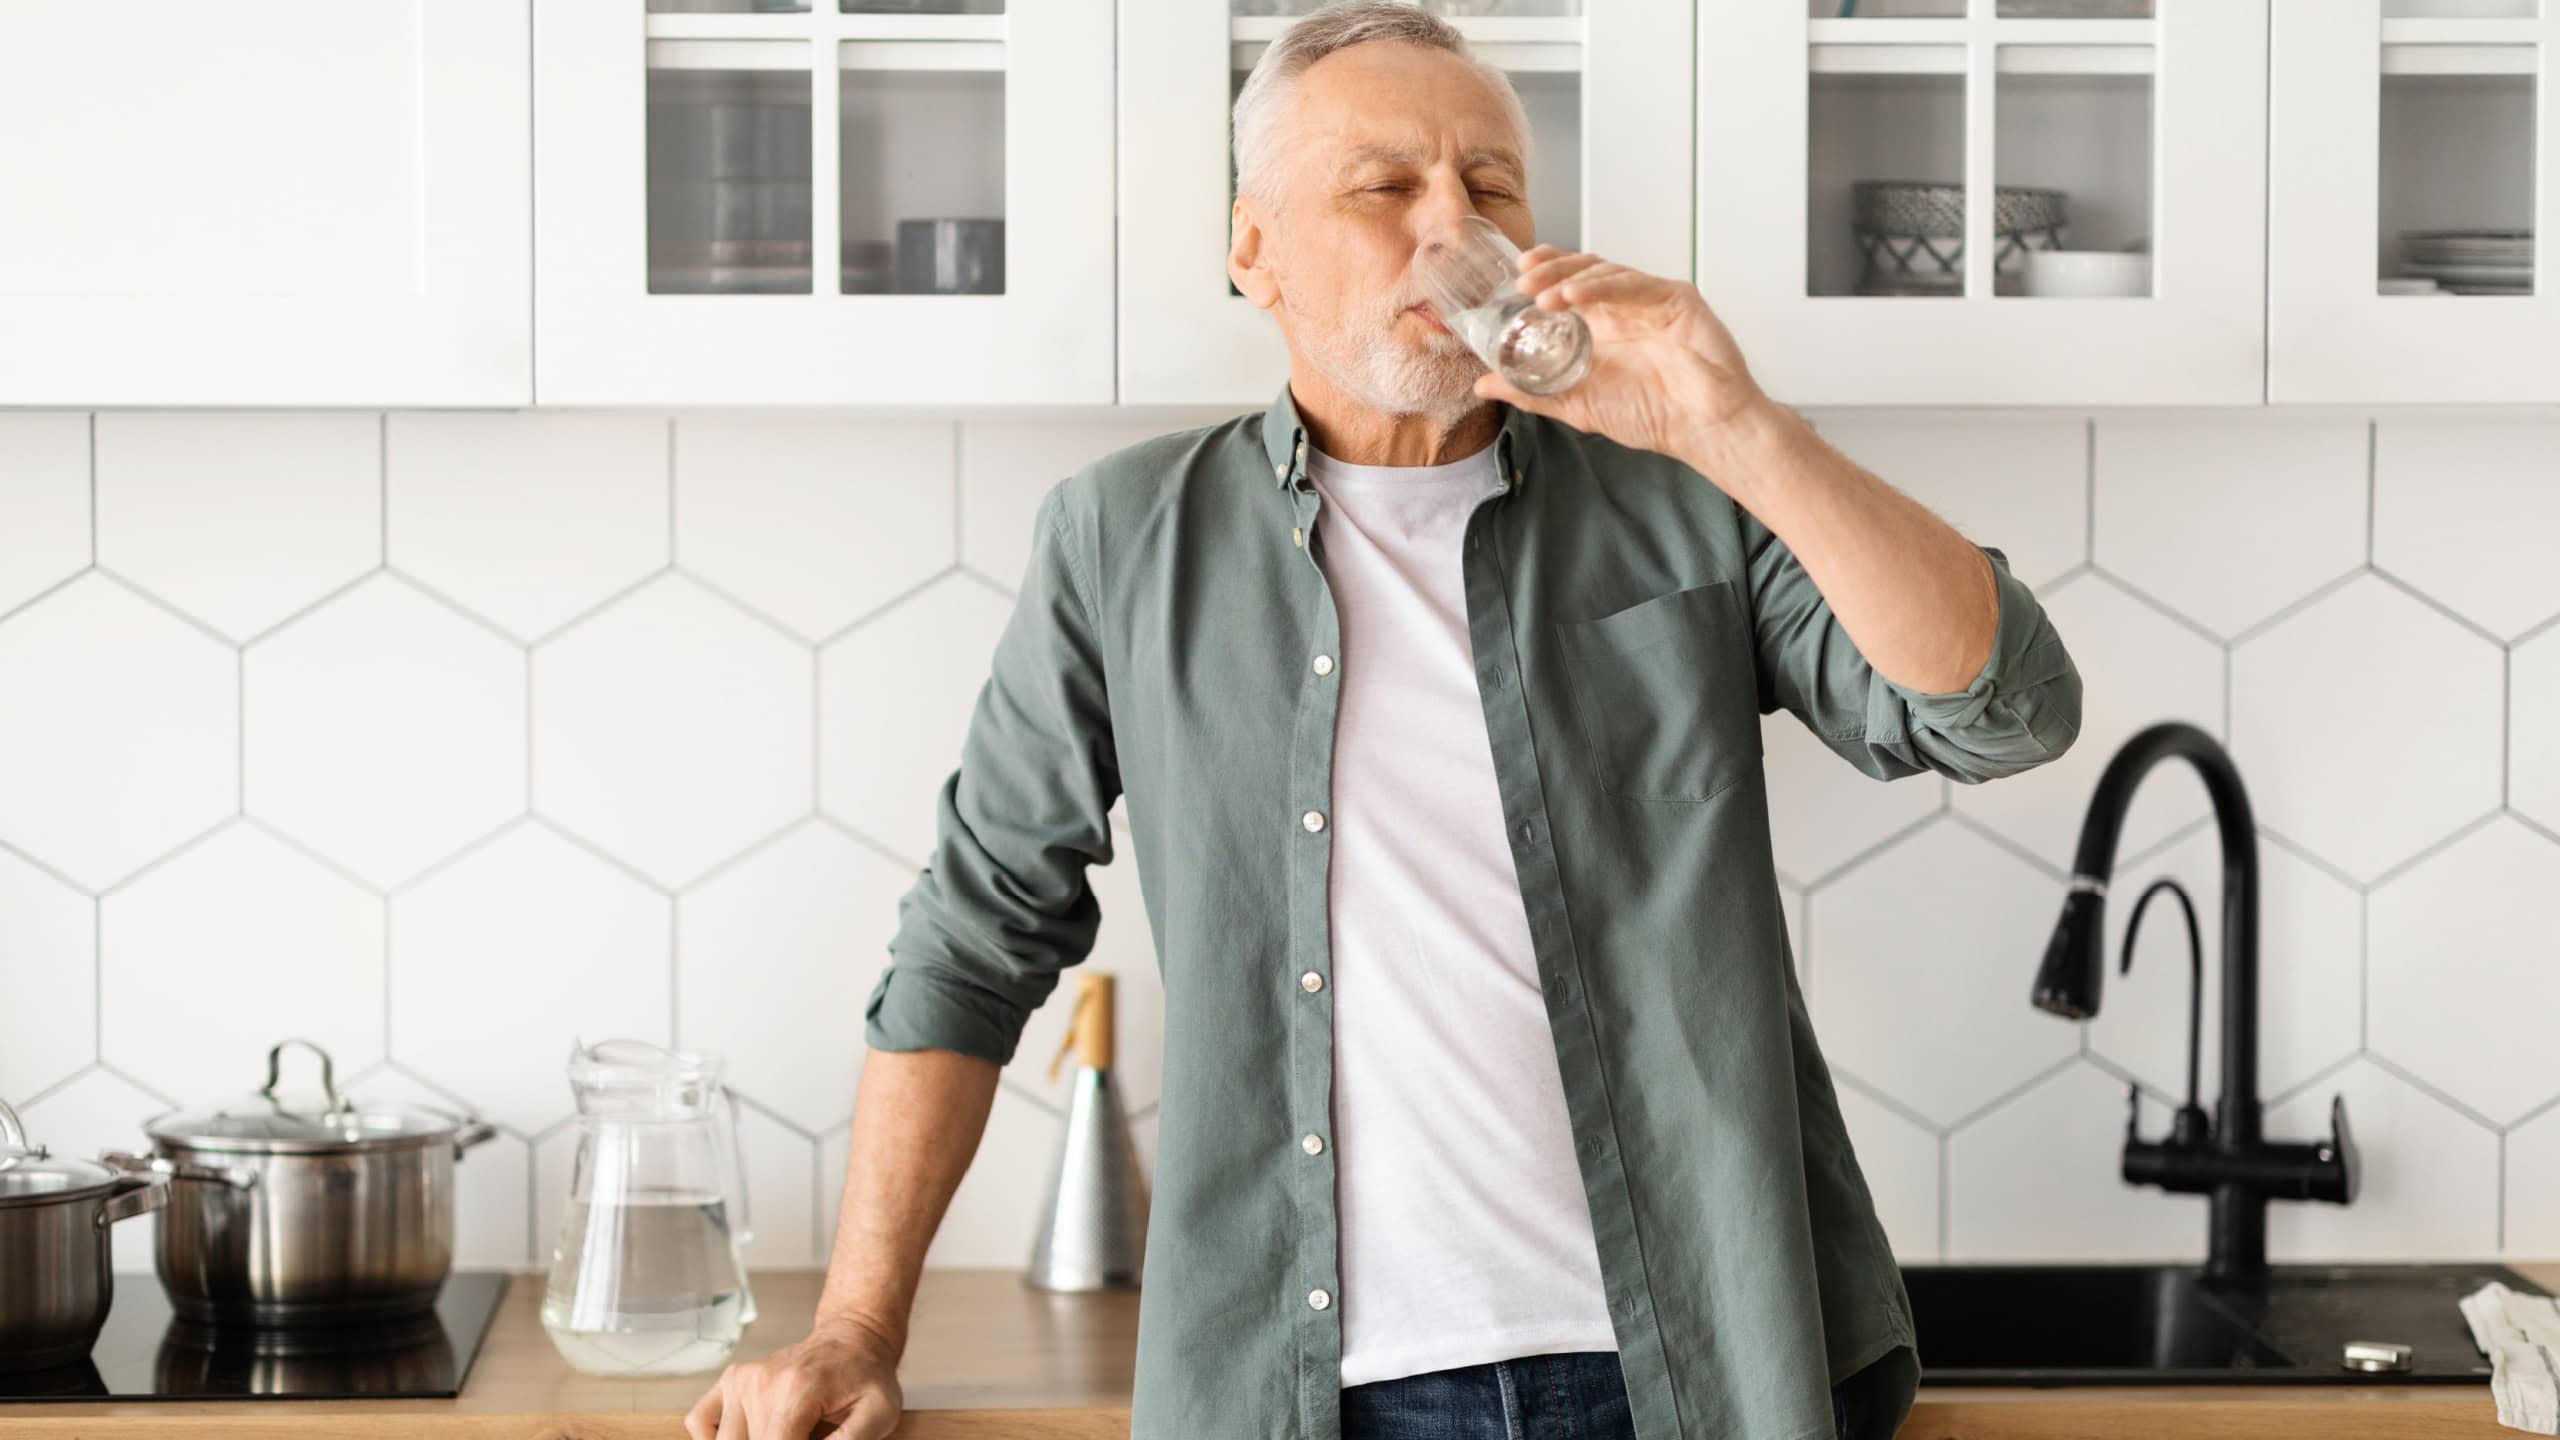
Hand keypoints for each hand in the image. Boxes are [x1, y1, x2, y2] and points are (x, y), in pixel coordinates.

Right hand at [685, 1317, 904, 1439]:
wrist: (852, 1340)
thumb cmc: (866, 1377)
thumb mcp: (879, 1413)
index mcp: (797, 1391)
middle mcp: (760, 1383)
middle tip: (806, 1433)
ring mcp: (741, 1380)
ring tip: (788, 1432)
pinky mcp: (731, 1380)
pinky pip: (700, 1422)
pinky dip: (715, 1437)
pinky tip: (749, 1434)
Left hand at [1472, 245, 1777, 467]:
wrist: (1702, 429)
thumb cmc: (1653, 416)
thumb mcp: (1578, 404)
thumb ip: (1532, 393)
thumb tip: (1484, 385)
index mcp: (1606, 326)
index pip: (1570, 284)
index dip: (1545, 272)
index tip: (1517, 274)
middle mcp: (1627, 307)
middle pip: (1584, 270)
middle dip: (1550, 270)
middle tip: (1522, 280)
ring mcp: (1652, 300)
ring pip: (1605, 271)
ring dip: (1569, 278)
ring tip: (1540, 295)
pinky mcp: (1676, 299)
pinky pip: (1634, 283)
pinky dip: (1600, 286)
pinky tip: (1573, 296)